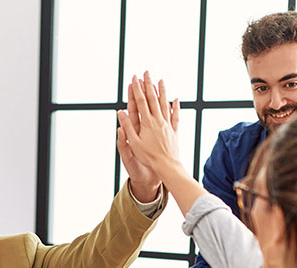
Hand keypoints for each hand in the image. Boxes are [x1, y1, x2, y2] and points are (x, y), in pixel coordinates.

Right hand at [117, 72, 183, 186]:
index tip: (134, 78)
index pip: (141, 101)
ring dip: (162, 91)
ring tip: (160, 80)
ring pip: (165, 104)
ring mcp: (167, 124)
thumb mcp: (134, 143)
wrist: (167, 166)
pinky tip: (176, 99)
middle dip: (149, 84)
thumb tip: (120, 112)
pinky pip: (176, 116)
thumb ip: (128, 127)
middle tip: (147, 72)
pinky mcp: (174, 130)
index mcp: (147, 123)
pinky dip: (176, 106)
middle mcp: (158, 120)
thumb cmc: (149, 157)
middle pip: (153, 98)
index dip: (137, 89)